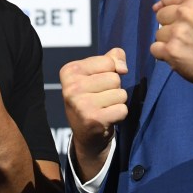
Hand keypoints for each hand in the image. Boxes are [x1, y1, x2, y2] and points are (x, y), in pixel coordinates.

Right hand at [59, 48, 127, 175]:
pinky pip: (122, 109)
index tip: (96, 84)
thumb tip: (123, 67)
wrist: (86, 134)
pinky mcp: (93, 120)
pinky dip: (119, 114)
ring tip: (104, 108)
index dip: (110, 72)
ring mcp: (81, 104)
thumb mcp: (97, 72)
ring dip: (117, 102)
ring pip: (120, 93)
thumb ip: (112, 58)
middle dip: (114, 88)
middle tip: (101, 99)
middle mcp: (71, 87)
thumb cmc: (93, 96)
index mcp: (69, 71)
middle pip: (115, 78)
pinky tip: (107, 118)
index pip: (108, 61)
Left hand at [151, 0, 192, 90]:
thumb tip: (155, 7)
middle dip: (171, 25)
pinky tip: (180, 55)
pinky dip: (164, 54)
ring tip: (187, 47)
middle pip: (160, 15)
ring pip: (158, 33)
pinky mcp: (172, 50)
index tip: (183, 18)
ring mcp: (178, 31)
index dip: (172, 8)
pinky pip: (154, 49)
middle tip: (189, 35)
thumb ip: (184, 4)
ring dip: (169, 41)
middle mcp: (186, 11)